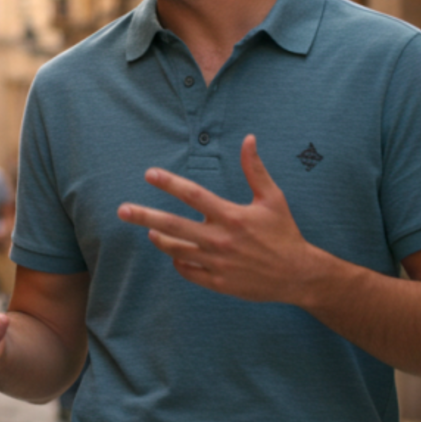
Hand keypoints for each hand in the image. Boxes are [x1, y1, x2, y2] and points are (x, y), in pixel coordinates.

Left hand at [117, 134, 327, 304]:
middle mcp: (220, 240)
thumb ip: (255, 169)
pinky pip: (187, 271)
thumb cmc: (284, 233)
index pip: (193, 195)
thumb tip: (249, 138)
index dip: (169, 183)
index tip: (149, 174)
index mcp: (231, 216)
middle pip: (173, 225)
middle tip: (122, 210)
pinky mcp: (218, 283)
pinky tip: (176, 252)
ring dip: (159, 239)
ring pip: (176, 250)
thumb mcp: (272, 198)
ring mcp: (217, 263)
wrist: (298, 276)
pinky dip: (178, 260)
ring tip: (150, 231)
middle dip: (144, 216)